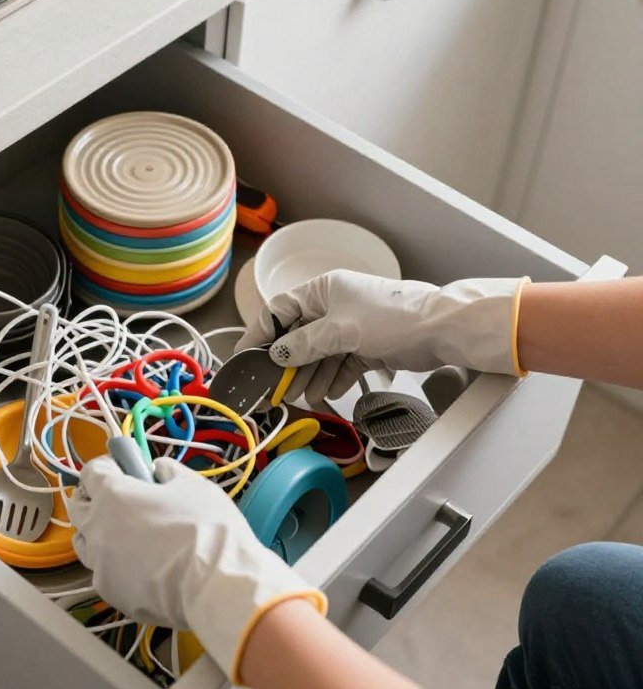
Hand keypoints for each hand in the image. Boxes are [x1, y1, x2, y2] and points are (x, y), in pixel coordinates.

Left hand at [68, 456, 325, 682]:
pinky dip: (115, 565)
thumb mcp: (192, 484)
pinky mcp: (112, 593)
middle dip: (95, 497)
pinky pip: (104, 572)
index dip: (108, 465)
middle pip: (79, 507)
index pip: (91, 472)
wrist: (216, 584)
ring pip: (86, 543)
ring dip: (99, 532)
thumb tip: (159, 470)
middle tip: (120, 497)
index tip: (123, 467)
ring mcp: (101, 564)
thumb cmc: (205, 530)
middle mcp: (97, 528)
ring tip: (128, 533)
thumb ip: (168, 471)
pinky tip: (140, 564)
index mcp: (112, 495)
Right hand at [236, 270, 528, 404]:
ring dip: (310, 376)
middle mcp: (333, 306)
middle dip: (287, 364)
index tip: (246, 357)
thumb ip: (304, 344)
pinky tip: (328, 393)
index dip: (261, 334)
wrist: (441, 329)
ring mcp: (350, 327)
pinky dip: (333, 379)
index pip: (280, 311)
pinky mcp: (365, 345)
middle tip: (275, 389)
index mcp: (322, 290)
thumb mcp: (340, 330)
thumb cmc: (392, 317)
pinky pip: (340, 364)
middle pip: (298, 337)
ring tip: (303, 398)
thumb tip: (276, 354)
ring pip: (319, 354)